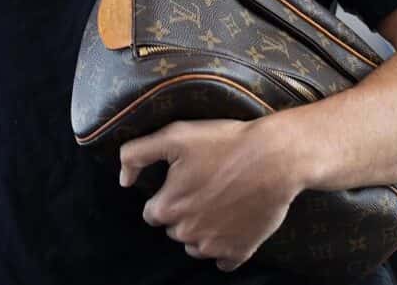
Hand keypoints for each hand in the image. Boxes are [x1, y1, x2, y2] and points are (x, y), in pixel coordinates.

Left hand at [119, 117, 303, 272]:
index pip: (152, 212)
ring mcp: (213, 246)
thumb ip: (137, 154)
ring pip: (196, 245)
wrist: (273, 157)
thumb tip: (123, 180)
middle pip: (174, 228)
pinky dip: (224, 246)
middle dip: (183, 211)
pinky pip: (223, 260)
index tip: (183, 179)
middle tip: (205, 185)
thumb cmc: (222, 143)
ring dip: (202, 229)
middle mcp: (186, 233)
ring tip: (220, 200)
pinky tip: (233, 222)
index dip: (166, 194)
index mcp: (167, 207)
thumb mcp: (174, 135)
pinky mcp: (239, 252)